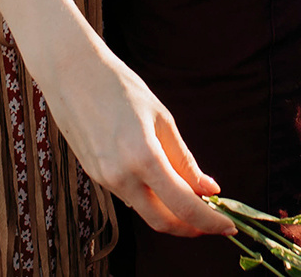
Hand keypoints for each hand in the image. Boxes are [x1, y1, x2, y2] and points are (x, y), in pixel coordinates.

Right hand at [37, 41, 233, 238]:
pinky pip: (129, 195)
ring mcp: (104, 179)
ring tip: (193, 196)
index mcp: (143, 158)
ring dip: (171, 212)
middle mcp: (120, 176)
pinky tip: (163, 182)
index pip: (184, 206)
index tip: (229, 226)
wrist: (71, 72)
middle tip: (213, 220)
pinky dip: (150, 197)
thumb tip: (209, 189)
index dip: (210, 221)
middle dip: (191, 227)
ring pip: (145, 210)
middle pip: (162, 222)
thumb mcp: (161, 118)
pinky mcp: (94, 175)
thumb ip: (184, 160)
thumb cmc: (120, 86)